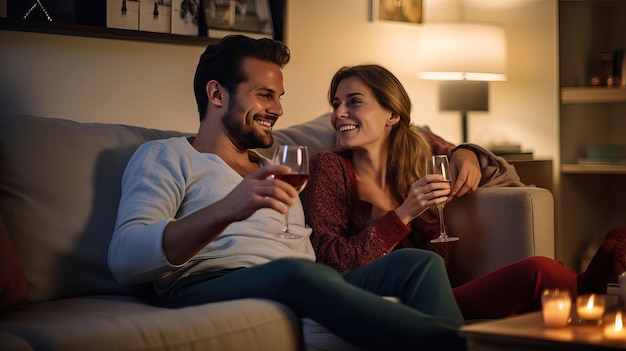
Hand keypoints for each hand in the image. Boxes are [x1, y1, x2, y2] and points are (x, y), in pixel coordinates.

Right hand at [163, 163, 296, 264]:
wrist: (224, 210)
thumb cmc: (238, 200)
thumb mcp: (247, 187)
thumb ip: (259, 183)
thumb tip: (274, 181)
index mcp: (252, 177)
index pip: (267, 168)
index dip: (279, 168)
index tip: (289, 170)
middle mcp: (252, 182)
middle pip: (275, 182)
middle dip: (288, 188)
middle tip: (295, 195)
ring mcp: (252, 192)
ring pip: (275, 192)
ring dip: (286, 198)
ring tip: (291, 204)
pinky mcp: (252, 203)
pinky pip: (270, 203)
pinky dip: (279, 207)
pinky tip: (283, 211)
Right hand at [395, 174, 449, 224]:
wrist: (405, 211)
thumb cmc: (412, 200)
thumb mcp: (414, 190)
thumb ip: (422, 186)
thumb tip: (436, 181)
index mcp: (415, 185)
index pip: (427, 178)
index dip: (436, 177)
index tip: (443, 177)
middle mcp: (416, 191)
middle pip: (432, 185)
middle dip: (442, 184)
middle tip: (448, 185)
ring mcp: (419, 199)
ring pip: (434, 193)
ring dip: (443, 191)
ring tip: (448, 191)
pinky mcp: (422, 206)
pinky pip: (434, 201)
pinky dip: (441, 199)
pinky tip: (445, 198)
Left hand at [449, 148, 480, 199]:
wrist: (467, 152)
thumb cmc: (457, 159)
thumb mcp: (452, 166)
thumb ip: (452, 177)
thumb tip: (450, 189)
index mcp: (465, 164)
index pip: (461, 179)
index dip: (456, 188)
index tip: (451, 194)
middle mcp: (473, 169)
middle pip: (468, 184)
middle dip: (460, 192)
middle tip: (453, 195)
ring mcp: (478, 172)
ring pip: (473, 187)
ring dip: (465, 192)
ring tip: (458, 193)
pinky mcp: (480, 175)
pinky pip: (475, 186)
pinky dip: (469, 190)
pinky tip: (463, 190)